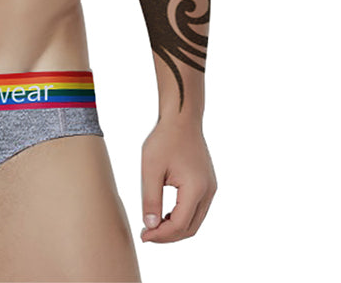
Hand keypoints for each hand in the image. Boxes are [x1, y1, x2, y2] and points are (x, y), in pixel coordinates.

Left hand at [139, 118, 216, 242]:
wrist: (181, 119)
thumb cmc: (164, 139)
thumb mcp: (151, 168)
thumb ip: (150, 198)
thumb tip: (151, 226)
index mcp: (196, 188)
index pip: (180, 224)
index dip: (161, 235)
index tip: (143, 236)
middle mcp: (208, 191)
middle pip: (191, 227)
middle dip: (168, 236)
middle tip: (147, 235)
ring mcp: (210, 188)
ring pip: (195, 221)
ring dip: (175, 227)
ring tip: (153, 226)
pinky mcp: (207, 184)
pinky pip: (197, 209)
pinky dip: (182, 216)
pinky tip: (164, 214)